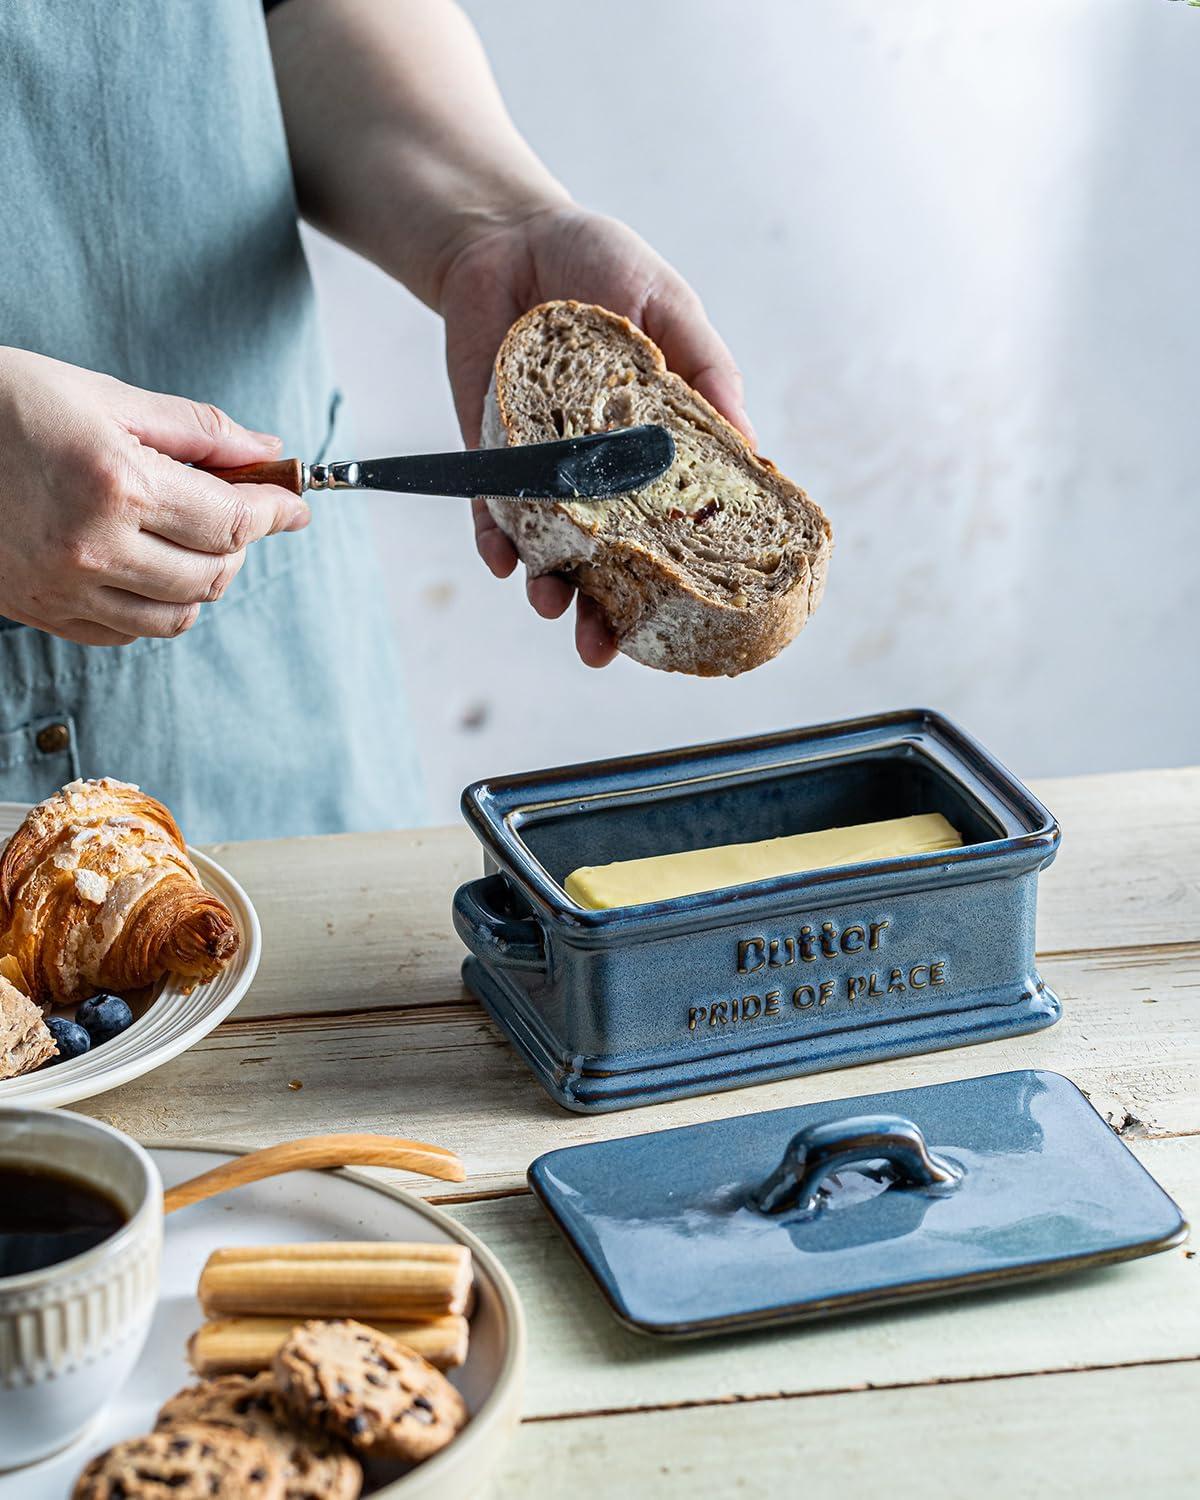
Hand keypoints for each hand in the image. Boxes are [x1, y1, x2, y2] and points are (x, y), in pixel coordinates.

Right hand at [0, 348, 309, 645]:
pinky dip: (154, 607)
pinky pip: (128, 633)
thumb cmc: (5, 402)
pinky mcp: (41, 611)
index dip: (276, 513)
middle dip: (239, 544)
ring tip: (190, 539)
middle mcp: (93, 546)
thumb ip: (197, 430)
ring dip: (202, 581)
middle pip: (213, 574)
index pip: (232, 521)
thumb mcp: (104, 395)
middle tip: (234, 509)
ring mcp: (64, 587)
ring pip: (177, 615)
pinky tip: (144, 566)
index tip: (294, 505)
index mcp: (115, 484)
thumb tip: (266, 453)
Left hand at [438, 205, 752, 667]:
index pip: (674, 525)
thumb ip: (706, 376)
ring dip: (549, 587)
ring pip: (549, 547)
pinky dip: (494, 539)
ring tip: (553, 608)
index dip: (681, 577)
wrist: (508, 236)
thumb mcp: (669, 310)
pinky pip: (490, 509)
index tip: (692, 619)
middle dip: (605, 611)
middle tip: (604, 647)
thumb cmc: (600, 266)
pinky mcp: (489, 454)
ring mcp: (543, 468)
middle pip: (608, 558)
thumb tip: (753, 450)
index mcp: (653, 447)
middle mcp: (600, 471)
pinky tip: (503, 563)